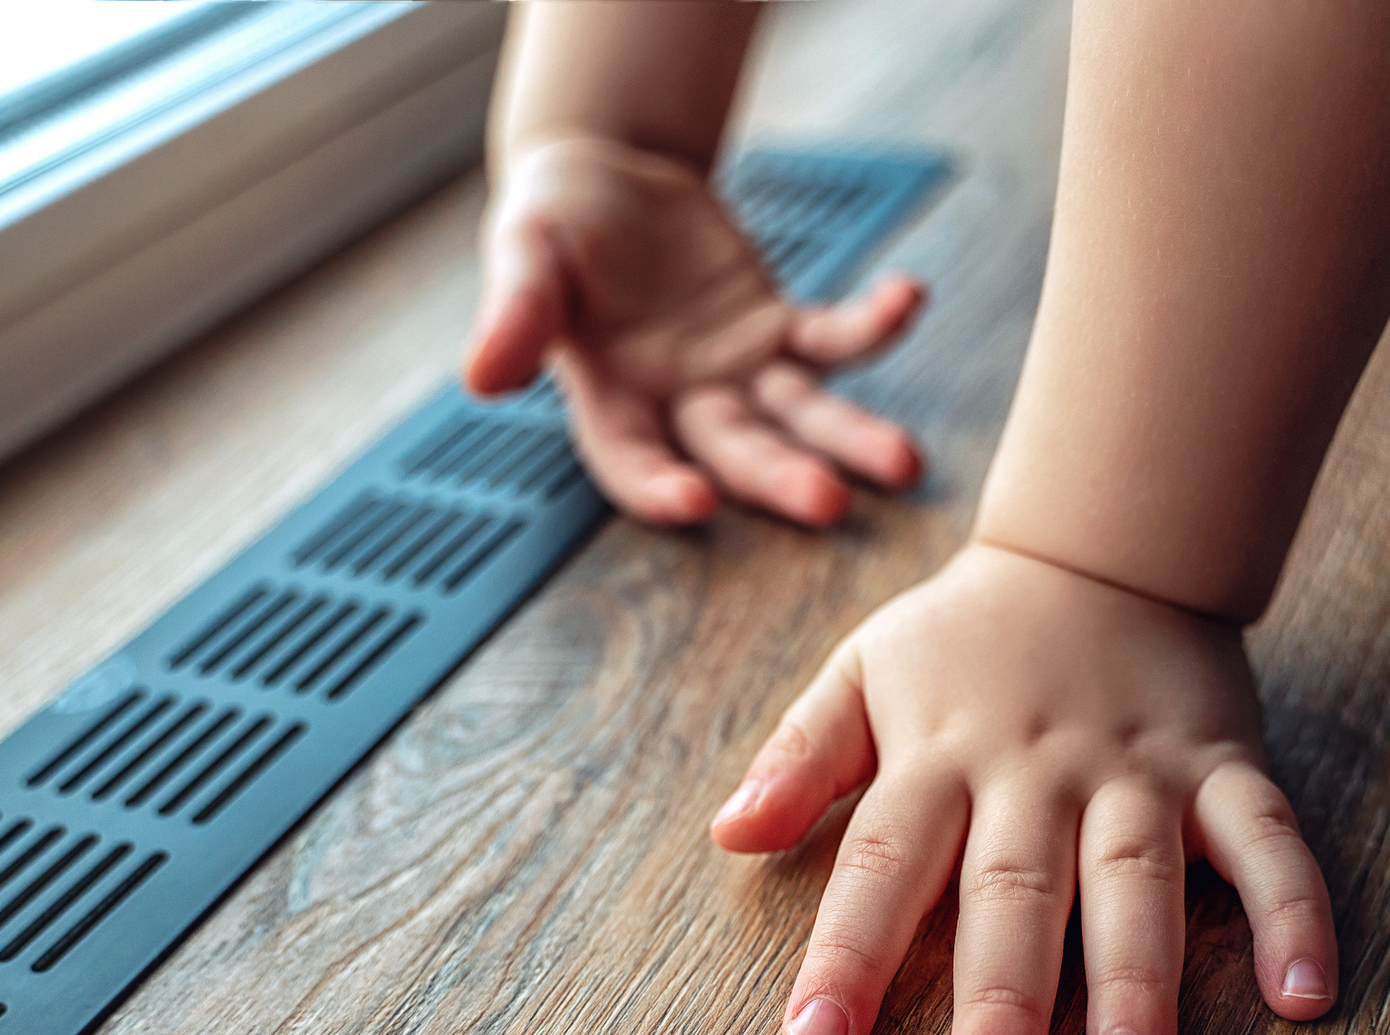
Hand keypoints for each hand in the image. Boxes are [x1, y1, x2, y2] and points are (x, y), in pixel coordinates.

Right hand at [466, 135, 928, 527]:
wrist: (607, 175)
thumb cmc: (554, 220)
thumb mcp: (525, 249)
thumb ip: (514, 312)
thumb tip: (481, 377)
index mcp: (611, 399)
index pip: (633, 459)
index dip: (660, 487)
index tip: (695, 504)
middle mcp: (681, 403)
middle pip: (736, 451)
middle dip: (779, 479)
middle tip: (827, 503)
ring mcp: (738, 374)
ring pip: (800, 418)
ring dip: (850, 440)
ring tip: (903, 464)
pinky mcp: (779, 330)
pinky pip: (834, 335)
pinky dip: (873, 323)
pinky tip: (907, 298)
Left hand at [710, 543, 1339, 1034]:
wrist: (1104, 542)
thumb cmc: (966, 638)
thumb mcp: (863, 672)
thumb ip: (800, 757)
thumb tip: (729, 832)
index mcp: (939, 756)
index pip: (883, 863)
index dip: (849, 953)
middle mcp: (1037, 771)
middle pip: (1014, 893)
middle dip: (1001, 1002)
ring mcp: (1139, 771)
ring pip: (1137, 882)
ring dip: (1137, 984)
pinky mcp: (1226, 766)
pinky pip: (1268, 842)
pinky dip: (1293, 913)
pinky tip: (1304, 998)